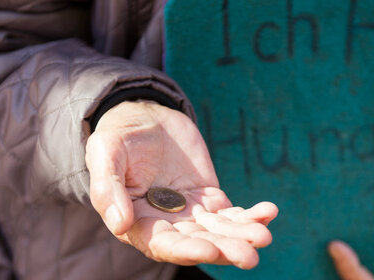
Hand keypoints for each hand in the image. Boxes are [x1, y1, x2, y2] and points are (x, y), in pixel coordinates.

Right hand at [86, 100, 277, 268]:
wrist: (144, 117)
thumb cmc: (118, 136)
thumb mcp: (105, 153)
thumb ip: (109, 189)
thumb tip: (120, 223)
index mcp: (138, 223)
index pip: (163, 244)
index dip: (186, 250)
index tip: (209, 249)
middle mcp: (167, 225)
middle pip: (199, 243)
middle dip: (225, 249)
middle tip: (251, 255)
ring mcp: (192, 213)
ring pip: (220, 231)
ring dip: (242, 236)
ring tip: (264, 236)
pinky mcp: (210, 199)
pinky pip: (234, 213)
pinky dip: (251, 214)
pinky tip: (269, 211)